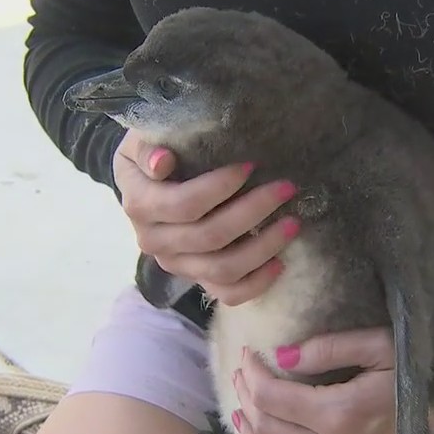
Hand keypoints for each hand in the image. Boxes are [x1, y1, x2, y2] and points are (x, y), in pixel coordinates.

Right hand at [112, 132, 300, 305]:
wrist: (146, 183)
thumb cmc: (154, 151)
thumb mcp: (140, 140)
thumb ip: (146, 149)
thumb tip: (162, 161)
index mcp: (140, 205)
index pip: (184, 204)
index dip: (221, 187)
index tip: (251, 165)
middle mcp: (154, 241)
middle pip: (209, 237)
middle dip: (253, 211)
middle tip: (286, 188)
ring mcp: (176, 264)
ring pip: (222, 269)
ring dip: (262, 247)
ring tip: (293, 223)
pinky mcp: (196, 278)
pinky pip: (228, 293)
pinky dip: (256, 283)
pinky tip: (280, 262)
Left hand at [231, 327, 433, 433]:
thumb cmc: (409, 384)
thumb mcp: (381, 349)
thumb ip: (331, 347)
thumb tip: (282, 356)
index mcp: (342, 414)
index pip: (273, 396)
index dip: (253, 374)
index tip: (248, 358)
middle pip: (268, 427)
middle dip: (248, 398)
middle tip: (243, 379)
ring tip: (243, 413)